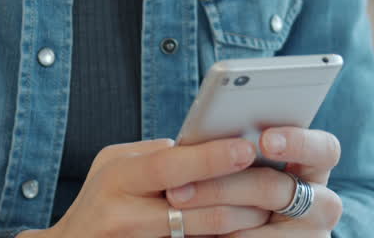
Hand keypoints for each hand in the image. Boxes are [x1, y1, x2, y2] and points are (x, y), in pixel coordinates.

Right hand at [25, 137, 271, 237]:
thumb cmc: (98, 199)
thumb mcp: (112, 166)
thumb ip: (154, 154)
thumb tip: (202, 144)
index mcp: (118, 176)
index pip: (171, 164)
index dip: (212, 157)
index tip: (248, 147)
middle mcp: (124, 213)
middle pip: (196, 206)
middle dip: (241, 196)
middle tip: (276, 185)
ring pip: (202, 234)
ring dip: (240, 223)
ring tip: (265, 210)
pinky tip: (241, 232)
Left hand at [164, 127, 342, 236]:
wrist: (238, 228)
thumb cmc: (240, 184)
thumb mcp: (248, 164)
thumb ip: (240, 147)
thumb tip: (205, 137)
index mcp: (314, 165)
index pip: (324, 149)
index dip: (298, 142)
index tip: (265, 141)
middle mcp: (322, 202)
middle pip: (277, 188)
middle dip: (225, 185)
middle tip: (181, 188)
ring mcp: (310, 233)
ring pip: (258, 221)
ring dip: (213, 214)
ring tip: (178, 207)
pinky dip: (225, 235)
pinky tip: (200, 229)